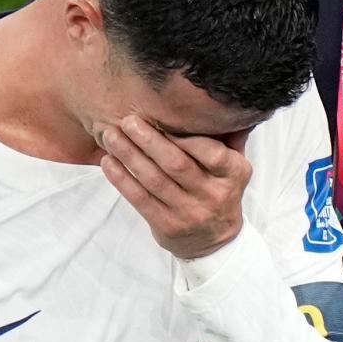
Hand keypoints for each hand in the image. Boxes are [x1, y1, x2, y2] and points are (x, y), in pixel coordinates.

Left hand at [99, 115, 252, 259]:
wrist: (215, 241)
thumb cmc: (220, 190)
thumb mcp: (235, 165)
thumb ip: (230, 136)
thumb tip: (228, 100)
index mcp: (234, 174)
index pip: (211, 152)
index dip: (185, 136)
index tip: (162, 116)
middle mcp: (213, 194)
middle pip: (177, 164)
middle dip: (149, 141)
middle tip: (128, 121)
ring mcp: (189, 212)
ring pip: (154, 180)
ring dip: (129, 156)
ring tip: (111, 136)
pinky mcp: (167, 226)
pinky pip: (140, 200)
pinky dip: (121, 180)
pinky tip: (108, 162)